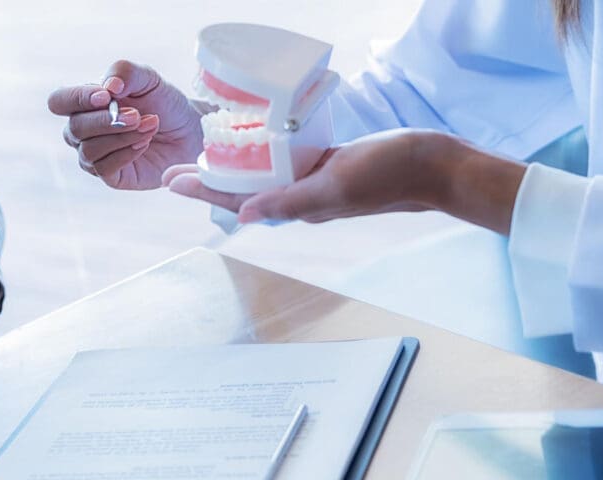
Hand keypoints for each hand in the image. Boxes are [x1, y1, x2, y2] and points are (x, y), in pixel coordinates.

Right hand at [48, 60, 204, 188]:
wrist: (189, 132)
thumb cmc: (164, 104)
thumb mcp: (148, 79)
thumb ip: (126, 72)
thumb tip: (108, 86)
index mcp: (85, 103)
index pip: (59, 101)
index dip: (77, 99)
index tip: (107, 96)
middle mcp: (83, 131)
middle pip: (74, 128)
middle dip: (107, 121)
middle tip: (137, 115)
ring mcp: (94, 155)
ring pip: (89, 150)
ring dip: (121, 137)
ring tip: (149, 127)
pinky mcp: (110, 175)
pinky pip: (104, 168)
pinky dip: (126, 153)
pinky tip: (144, 143)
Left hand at [164, 129, 442, 224]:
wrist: (432, 166)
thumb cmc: (388, 175)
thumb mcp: (334, 186)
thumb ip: (289, 201)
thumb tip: (243, 216)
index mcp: (298, 205)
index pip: (239, 199)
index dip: (203, 190)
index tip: (171, 180)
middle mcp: (301, 197)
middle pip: (244, 189)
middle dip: (209, 181)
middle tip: (175, 170)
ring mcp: (315, 180)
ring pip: (264, 175)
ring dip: (234, 166)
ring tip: (206, 155)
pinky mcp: (329, 162)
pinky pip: (289, 159)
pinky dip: (267, 152)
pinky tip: (256, 140)